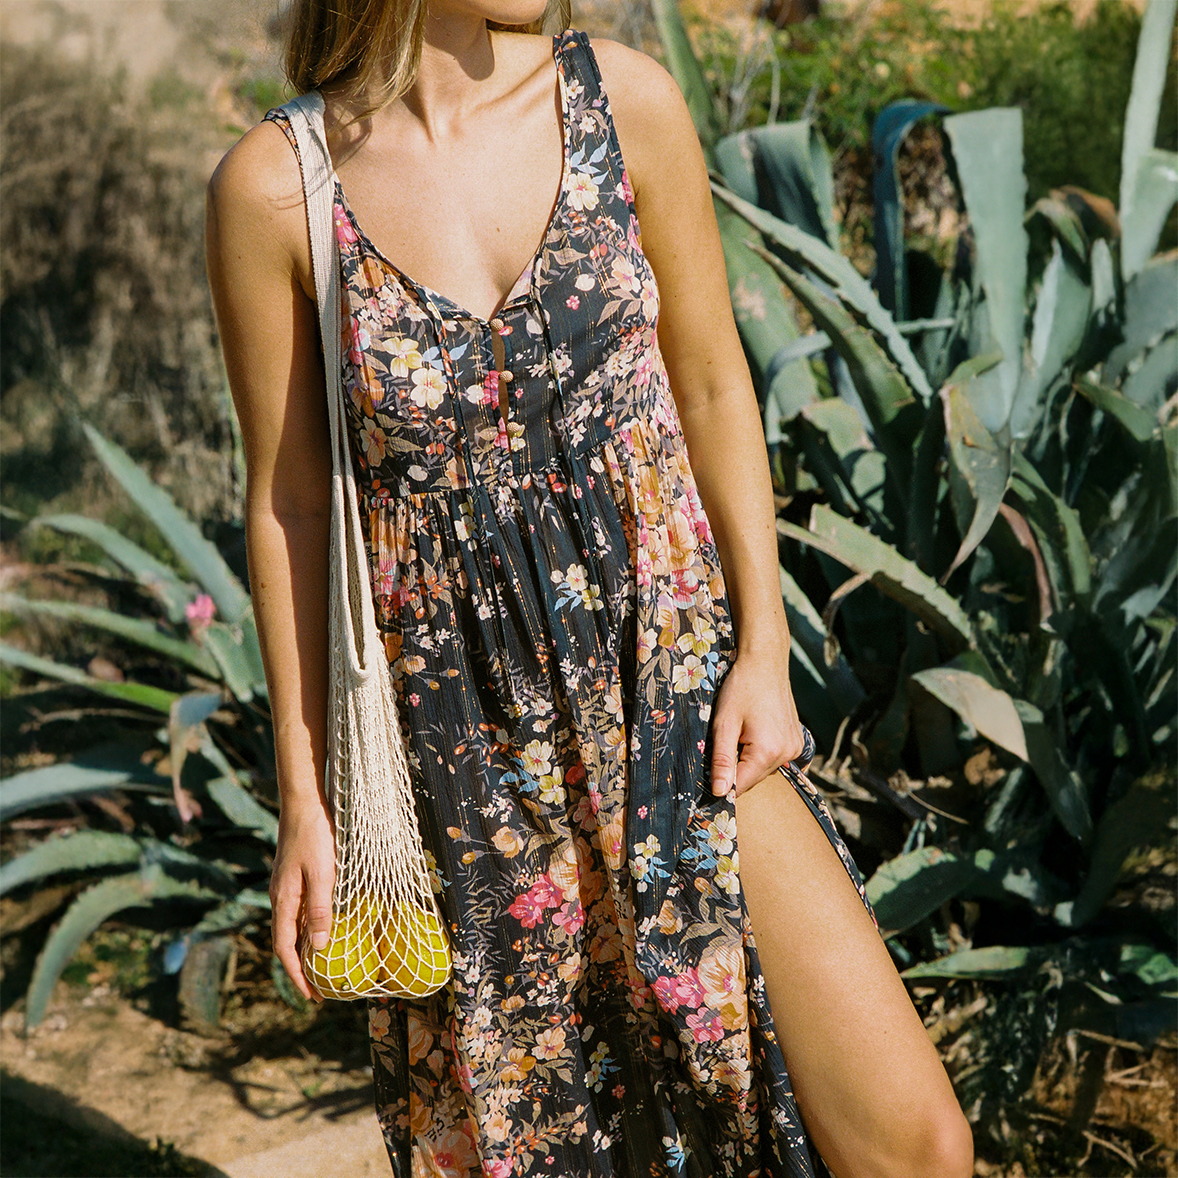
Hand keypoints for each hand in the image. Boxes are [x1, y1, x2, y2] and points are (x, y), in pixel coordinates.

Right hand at [270, 799, 335, 1000]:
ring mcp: (285, 886)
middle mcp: (280, 897)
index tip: (311, 996)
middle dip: (300, 968)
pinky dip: (308, 928)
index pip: (284, 949)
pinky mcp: (293, 876)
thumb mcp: (323, 873)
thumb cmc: (315, 835)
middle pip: (285, 942)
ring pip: (292, 927)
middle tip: (321, 988)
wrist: (303, 801)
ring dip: (304, 949)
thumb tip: (317, 948)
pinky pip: (298, 911)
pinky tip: (324, 928)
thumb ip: (320, 909)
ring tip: (324, 965)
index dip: (296, 975)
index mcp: (283, 900)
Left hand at [710, 647, 805, 798]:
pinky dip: (762, 754)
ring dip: (748, 760)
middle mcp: (787, 754)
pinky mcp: (797, 741)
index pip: (741, 786)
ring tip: (740, 733)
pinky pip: (775, 759)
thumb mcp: (724, 724)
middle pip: (753, 778)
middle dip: (735, 769)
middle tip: (724, 743)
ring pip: (763, 769)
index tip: (708, 779)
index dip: (723, 785)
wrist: (765, 663)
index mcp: (768, 752)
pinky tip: (754, 734)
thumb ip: (721, 760)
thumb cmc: (741, 688)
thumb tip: (719, 792)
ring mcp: (795, 748)